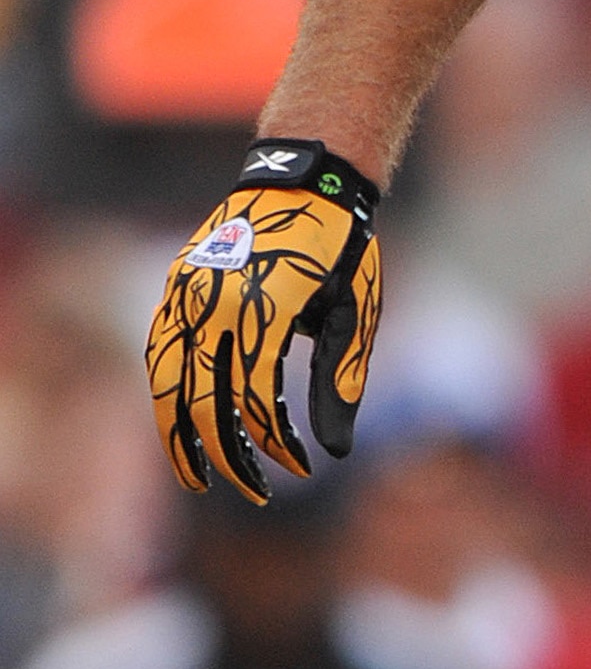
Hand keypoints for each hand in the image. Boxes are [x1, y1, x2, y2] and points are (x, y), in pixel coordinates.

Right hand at [146, 138, 381, 501]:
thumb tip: (335, 454)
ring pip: (167, 379)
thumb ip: (339, 382)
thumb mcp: (352, 314)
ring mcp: (188, 291)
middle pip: (204, 399)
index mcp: (262, 308)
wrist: (304, 178)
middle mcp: (214, 301)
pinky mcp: (178, 286)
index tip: (300, 468)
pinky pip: (161, 349)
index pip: (255, 398)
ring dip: (179, 433)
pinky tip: (179, 421)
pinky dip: (166, 390)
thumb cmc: (340, 249)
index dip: (275, 442)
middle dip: (228, 453)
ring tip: (196, 476)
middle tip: (253, 491)